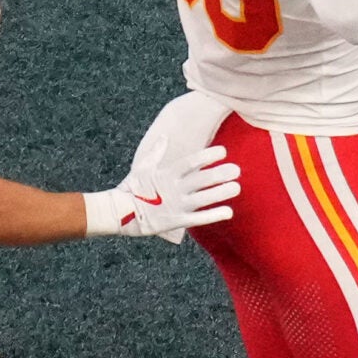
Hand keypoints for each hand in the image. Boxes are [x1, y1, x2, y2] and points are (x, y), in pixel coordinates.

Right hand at [92, 142, 240, 237]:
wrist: (120, 213)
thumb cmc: (132, 188)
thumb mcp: (142, 167)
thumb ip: (156, 152)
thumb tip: (164, 136)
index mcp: (166, 173)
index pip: (190, 162)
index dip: (207, 156)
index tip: (223, 151)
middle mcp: (173, 188)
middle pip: (201, 179)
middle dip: (220, 174)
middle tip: (236, 170)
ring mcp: (176, 205)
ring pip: (203, 198)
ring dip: (221, 193)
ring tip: (237, 187)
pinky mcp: (176, 221)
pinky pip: (199, 218)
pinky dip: (214, 215)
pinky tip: (229, 212)